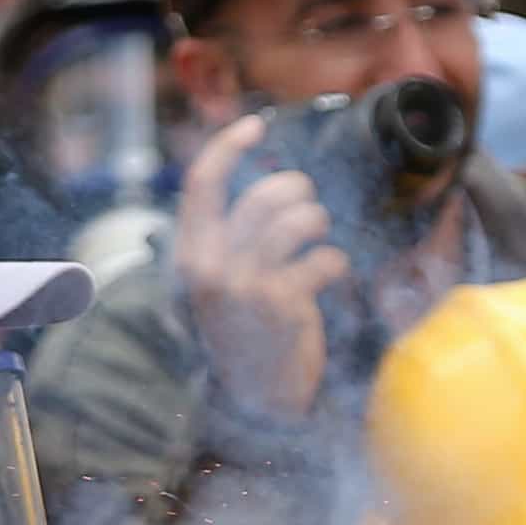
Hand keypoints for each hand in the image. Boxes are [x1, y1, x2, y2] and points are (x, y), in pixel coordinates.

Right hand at [176, 112, 348, 417]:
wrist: (256, 398)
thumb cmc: (245, 330)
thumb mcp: (220, 281)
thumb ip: (229, 236)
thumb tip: (267, 182)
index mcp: (191, 254)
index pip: (203, 182)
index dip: (229, 146)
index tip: (256, 126)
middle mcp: (212, 267)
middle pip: (265, 195)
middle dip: (298, 193)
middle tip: (308, 211)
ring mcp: (247, 285)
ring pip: (299, 220)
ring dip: (320, 225)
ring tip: (319, 241)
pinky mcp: (285, 304)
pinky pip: (325, 258)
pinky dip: (334, 264)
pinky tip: (328, 278)